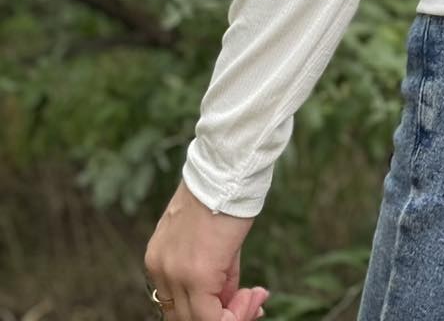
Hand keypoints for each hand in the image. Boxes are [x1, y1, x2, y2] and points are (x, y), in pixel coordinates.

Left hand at [144, 177, 268, 320]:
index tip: (238, 300)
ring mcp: (175, 274)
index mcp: (158, 257)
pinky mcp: (197, 275)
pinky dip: (234, 315)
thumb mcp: (212, 238)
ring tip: (254, 299)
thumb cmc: (224, 192)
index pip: (176, 303)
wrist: (227, 167)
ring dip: (231, 316)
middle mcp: (159, 269)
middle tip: (250, 304)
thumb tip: (230, 301)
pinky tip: (253, 295)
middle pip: (183, 317)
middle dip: (221, 316)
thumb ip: (216, 274)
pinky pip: (211, 318)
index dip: (209, 310)